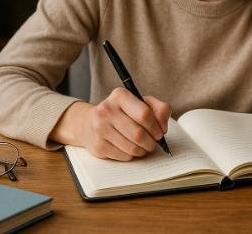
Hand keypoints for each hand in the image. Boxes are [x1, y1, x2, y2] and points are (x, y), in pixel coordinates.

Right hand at [51, 88, 171, 160]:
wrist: (88, 122)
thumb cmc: (121, 112)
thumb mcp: (140, 103)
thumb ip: (159, 109)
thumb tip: (163, 127)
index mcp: (120, 96)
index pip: (144, 114)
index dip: (156, 126)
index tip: (160, 132)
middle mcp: (106, 110)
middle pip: (139, 134)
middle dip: (151, 142)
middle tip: (153, 143)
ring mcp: (100, 128)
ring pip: (132, 148)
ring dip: (142, 150)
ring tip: (143, 146)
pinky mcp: (97, 146)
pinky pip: (123, 156)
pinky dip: (131, 155)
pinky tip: (129, 148)